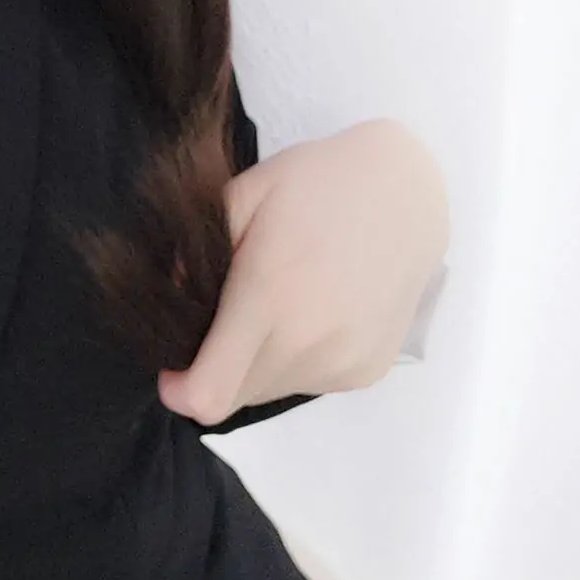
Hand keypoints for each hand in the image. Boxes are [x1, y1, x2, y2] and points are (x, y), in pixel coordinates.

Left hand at [158, 118, 450, 423]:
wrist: (408, 191)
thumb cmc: (319, 183)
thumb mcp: (245, 194)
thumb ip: (194, 250)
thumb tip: (172, 297)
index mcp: (269, 296)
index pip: (210, 393)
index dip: (180, 390)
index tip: (174, 365)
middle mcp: (310, 341)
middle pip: (235, 397)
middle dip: (214, 371)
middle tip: (225, 319)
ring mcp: (344, 361)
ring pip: (271, 392)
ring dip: (256, 366)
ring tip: (275, 308)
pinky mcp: (367, 370)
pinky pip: (308, 384)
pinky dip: (295, 362)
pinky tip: (311, 314)